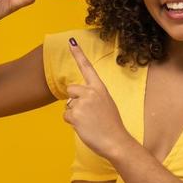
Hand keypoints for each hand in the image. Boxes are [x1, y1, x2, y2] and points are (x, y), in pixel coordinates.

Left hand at [64, 37, 131, 159]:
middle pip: (71, 89)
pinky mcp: (75, 114)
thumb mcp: (106, 104)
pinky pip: (66, 116)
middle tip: (88, 114)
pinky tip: (85, 127)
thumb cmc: (111, 125)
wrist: (116, 141)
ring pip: (68, 105)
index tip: (71, 41)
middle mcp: (90, 92)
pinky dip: (72, 123)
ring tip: (89, 122)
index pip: (87, 68)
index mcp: (100, 88)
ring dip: (74, 114)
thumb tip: (74, 99)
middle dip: (74, 100)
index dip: (78, 54)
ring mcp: (82, 102)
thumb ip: (92, 97)